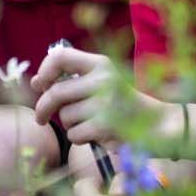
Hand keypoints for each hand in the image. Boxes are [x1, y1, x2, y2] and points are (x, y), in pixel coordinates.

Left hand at [32, 47, 163, 146]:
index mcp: (101, 65)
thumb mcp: (101, 82)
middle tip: (41, 118)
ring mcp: (105, 103)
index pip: (61, 57)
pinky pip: (74, 134)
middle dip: (43, 108)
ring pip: (65, 117)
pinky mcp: (106, 126)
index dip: (44, 69)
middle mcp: (103, 80)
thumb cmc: (122, 103)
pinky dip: (79, 138)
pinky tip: (96, 134)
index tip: (40, 84)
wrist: (159, 125)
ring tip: (90, 123)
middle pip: (55, 92)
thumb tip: (36, 82)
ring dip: (70, 125)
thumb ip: (71, 80)